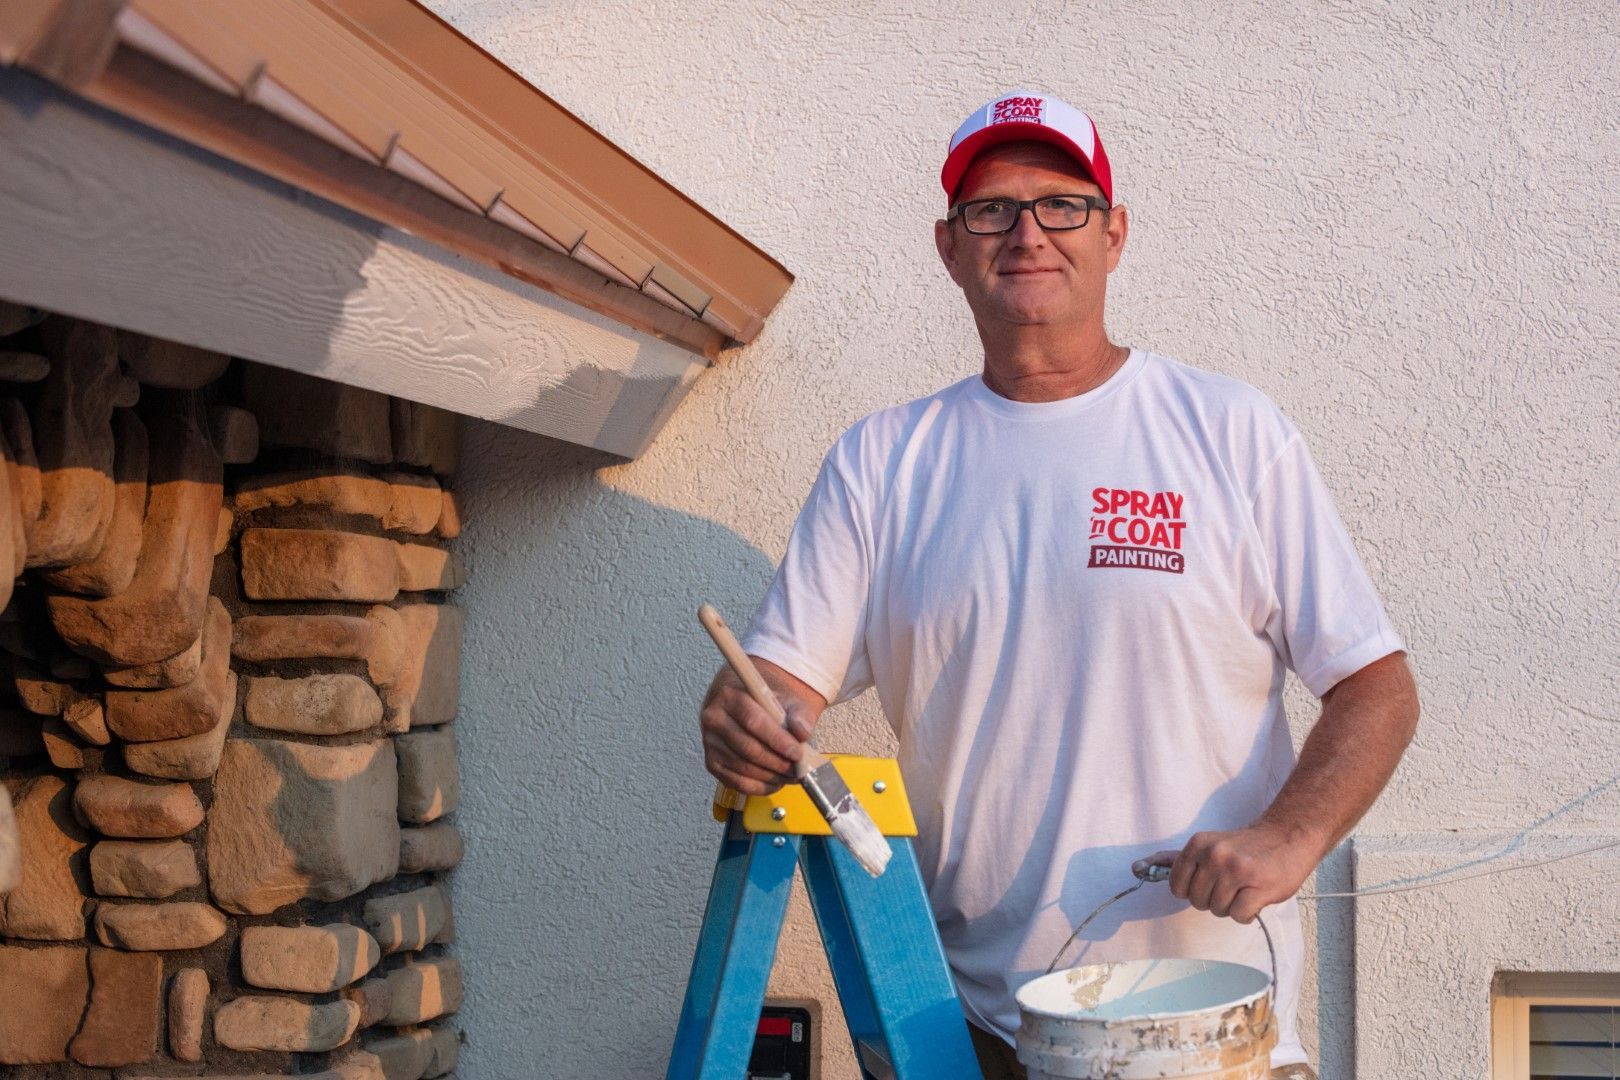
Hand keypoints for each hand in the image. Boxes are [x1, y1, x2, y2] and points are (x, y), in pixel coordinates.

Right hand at [698, 668, 812, 795]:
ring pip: (743, 767)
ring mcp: (710, 743)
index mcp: (730, 696)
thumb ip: (799, 714)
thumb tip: (802, 732)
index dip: (777, 740)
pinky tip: (776, 782)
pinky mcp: (712, 763)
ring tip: (791, 776)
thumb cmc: (765, 706)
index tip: (797, 753)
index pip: (753, 721)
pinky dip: (760, 787)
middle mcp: (714, 719)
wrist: (739, 710)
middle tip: (798, 769)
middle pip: (748, 748)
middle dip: (778, 762)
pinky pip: (737, 783)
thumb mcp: (786, 701)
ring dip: (771, 776)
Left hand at [1143, 822, 1322, 923]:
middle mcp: (1214, 855)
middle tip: (1232, 883)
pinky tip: (1256, 898)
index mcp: (1198, 845)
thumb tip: (1137, 868)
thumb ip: (1175, 859)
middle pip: (1197, 901)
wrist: (1288, 837)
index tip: (1209, 881)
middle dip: (1214, 899)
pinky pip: (1239, 916)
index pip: (1177, 888)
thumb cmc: (1245, 847)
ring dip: (1232, 906)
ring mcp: (1237, 871)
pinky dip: (1247, 913)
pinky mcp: (1259, 888)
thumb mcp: (1207, 845)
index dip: (1193, 891)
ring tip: (1245, 888)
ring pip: (1218, 910)